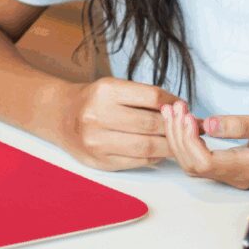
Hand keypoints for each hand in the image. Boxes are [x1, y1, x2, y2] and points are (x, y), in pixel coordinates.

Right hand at [53, 77, 181, 169]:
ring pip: (148, 146)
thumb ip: (143, 98)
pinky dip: (154, 156)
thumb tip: (181, 109)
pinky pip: (138, 161)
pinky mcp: (100, 161)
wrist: (59, 116)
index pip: (152, 97)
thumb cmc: (93, 100)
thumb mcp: (113, 87)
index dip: (174, 103)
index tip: (184, 106)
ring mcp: (97, 142)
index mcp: (105, 92)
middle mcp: (98, 116)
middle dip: (176, 126)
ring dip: (170, 144)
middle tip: (189, 126)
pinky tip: (159, 150)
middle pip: (152, 124)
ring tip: (178, 140)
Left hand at [163, 102, 248, 189]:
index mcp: (247, 168)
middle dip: (177, 136)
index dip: (188, 140)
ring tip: (175, 110)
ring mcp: (235, 173)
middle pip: (193, 164)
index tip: (186, 114)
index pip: (204, 162)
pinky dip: (189, 139)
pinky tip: (185, 118)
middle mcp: (238, 176)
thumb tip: (207, 125)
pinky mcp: (234, 164)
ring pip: (195, 162)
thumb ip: (239, 125)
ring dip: (180, 138)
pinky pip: (203, 157)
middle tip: (174, 107)